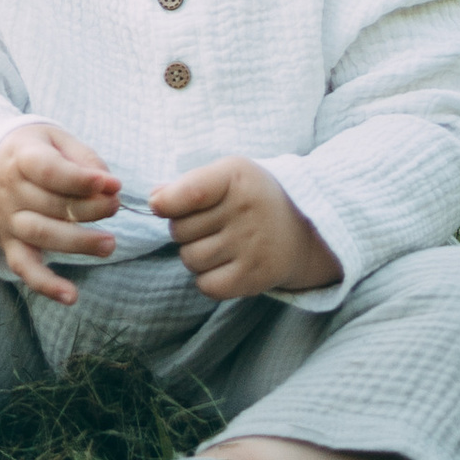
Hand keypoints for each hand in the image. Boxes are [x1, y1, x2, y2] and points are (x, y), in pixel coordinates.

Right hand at [0, 120, 121, 306]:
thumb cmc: (33, 150)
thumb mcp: (55, 139)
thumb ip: (83, 158)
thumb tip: (110, 185)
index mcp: (21, 157)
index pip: (50, 170)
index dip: (82, 179)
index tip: (112, 184)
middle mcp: (9, 190)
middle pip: (51, 205)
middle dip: (90, 209)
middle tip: (115, 206)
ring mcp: (7, 220)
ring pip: (42, 235)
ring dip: (78, 242)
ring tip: (109, 243)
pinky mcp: (9, 244)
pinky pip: (24, 267)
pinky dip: (46, 284)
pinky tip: (71, 296)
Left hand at [152, 155, 338, 302]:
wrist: (304, 230)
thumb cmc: (254, 197)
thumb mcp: (228, 174)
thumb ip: (190, 184)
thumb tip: (155, 200)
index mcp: (235, 177)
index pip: (188, 193)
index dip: (164, 202)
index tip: (160, 205)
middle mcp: (245, 211)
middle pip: (179, 230)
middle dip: (182, 228)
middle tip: (205, 224)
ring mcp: (251, 247)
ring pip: (189, 259)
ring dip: (193, 254)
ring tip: (215, 243)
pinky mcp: (254, 278)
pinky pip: (207, 285)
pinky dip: (206, 279)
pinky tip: (220, 265)